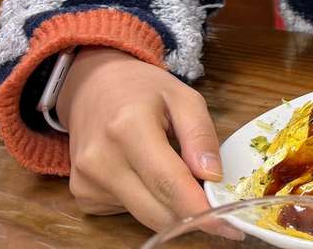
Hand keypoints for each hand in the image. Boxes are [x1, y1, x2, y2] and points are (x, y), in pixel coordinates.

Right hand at [59, 48, 220, 231]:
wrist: (91, 88)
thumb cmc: (142, 91)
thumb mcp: (183, 97)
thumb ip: (201, 135)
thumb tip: (213, 175)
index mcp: (128, 128)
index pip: (168, 182)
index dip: (200, 209)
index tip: (229, 225)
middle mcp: (101, 160)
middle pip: (156, 210)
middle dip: (192, 217)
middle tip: (219, 212)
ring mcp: (86, 181)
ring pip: (144, 216)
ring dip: (171, 208)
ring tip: (181, 180)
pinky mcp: (83, 195)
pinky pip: (127, 212)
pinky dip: (148, 202)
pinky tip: (148, 176)